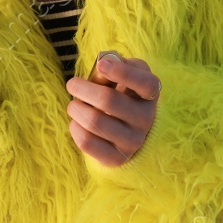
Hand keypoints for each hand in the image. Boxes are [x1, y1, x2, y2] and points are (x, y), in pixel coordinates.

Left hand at [65, 52, 159, 166]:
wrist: (127, 129)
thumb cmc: (122, 93)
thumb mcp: (123, 74)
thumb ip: (113, 66)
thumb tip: (102, 68)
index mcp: (150, 94)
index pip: (145, 83)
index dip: (122, 72)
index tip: (100, 64)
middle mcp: (146, 119)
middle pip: (108, 100)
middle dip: (82, 88)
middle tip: (72, 84)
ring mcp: (133, 141)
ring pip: (94, 122)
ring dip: (76, 108)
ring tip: (74, 105)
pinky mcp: (116, 158)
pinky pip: (87, 142)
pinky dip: (75, 128)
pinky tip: (77, 123)